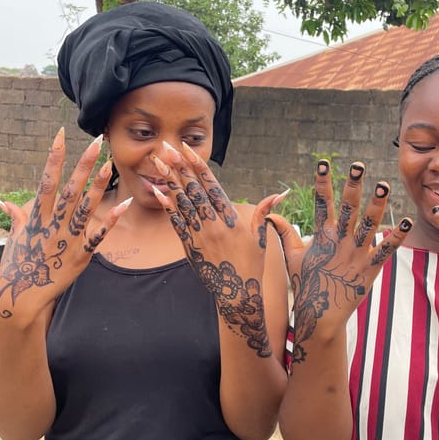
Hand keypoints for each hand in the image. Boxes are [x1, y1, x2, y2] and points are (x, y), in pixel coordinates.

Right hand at [0, 129, 130, 329]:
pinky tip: (125, 205)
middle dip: (83, 165)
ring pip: (86, 208)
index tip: (61, 135)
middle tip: (96, 143)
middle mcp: (53, 224)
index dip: (55, 157)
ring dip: (98, 186)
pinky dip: (112, 220)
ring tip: (110, 165)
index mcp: (37, 216)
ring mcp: (67, 239)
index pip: (47, 180)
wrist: (22, 297)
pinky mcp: (80, 255)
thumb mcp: (16, 237)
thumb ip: (17, 216)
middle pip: (70, 189)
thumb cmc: (18, 265)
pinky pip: (99, 235)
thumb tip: (3, 201)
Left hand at [151, 142, 285, 357]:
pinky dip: (167, 206)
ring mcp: (200, 235)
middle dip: (179, 166)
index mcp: (231, 217)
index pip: (212, 185)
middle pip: (193, 189)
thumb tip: (280, 194)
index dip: (198, 165)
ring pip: (182, 202)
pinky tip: (158, 190)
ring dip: (169, 180)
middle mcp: (214, 223)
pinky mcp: (189, 246)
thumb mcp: (261, 236)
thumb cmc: (252, 263)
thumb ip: (263, 212)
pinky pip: (176, 222)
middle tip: (166, 146)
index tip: (186, 148)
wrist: (237, 293)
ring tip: (159, 162)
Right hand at [267, 159, 411, 364]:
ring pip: (368, 224)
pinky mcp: (369, 269)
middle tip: (358, 166)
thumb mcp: (294, 256)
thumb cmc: (306, 284)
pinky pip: (385, 250)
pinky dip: (397, 237)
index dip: (322, 182)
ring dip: (377, 205)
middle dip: (352, 186)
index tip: (324, 163)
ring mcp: (355, 254)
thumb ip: (285, 232)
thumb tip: (271, 213)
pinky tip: (406, 221)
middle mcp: (339, 241)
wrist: (319, 316)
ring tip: (384, 186)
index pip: (321, 203)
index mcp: (321, 235)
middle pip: (346, 208)